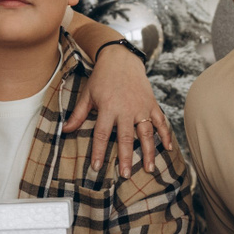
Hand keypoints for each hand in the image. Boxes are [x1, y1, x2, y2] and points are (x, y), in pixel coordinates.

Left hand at [65, 44, 172, 179]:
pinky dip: (165, 134)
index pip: (102, 134)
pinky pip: (160, 121)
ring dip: (148, 152)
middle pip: (126, 138)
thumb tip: (65, 130)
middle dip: (125, 158)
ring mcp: (141, 107)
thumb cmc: (101, 77)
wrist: (121, 59)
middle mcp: (126, 109)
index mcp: (108, 107)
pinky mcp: (151, 104)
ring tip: (148, 168)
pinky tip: (168, 148)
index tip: (97, 167)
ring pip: (146, 133)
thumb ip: (78, 114)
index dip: (99, 152)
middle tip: (125, 174)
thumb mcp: (87, 94)